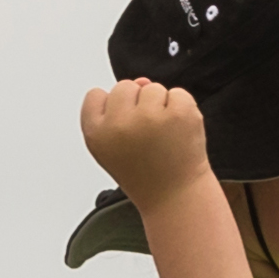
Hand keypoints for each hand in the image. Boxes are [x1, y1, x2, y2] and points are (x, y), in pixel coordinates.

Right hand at [83, 77, 212, 200]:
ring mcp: (150, 117)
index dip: (112, 110)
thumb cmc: (144, 172)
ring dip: (161, 107)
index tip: (123, 133)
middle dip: (137, 106)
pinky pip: (178, 94)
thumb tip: (142, 80)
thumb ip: (114, 110)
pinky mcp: (179, 113)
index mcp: (96, 132)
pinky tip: (179, 134)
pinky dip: (182, 110)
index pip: (96, 96)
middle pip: (125, 86)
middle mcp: (120, 124)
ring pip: (152, 88)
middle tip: (146, 138)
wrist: (175, 197)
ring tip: (163, 137)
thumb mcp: (112, 146)